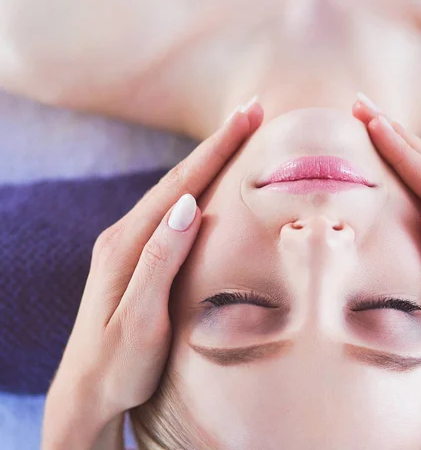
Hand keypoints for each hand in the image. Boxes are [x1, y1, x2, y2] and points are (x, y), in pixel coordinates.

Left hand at [42, 97, 262, 449]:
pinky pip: (171, 210)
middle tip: (252, 109)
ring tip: (238, 135)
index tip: (248, 114)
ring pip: (175, 191)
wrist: (86, 393)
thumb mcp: (140, 319)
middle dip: (217, 143)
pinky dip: (196, 187)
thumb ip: (160, 260)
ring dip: (208, 161)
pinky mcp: (136, 257)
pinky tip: (210, 184)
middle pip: (179, 178)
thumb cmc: (117, 364)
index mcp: (128, 244)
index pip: (181, 184)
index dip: (217, 148)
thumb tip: (188, 204)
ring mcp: (129, 245)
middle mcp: (125, 235)